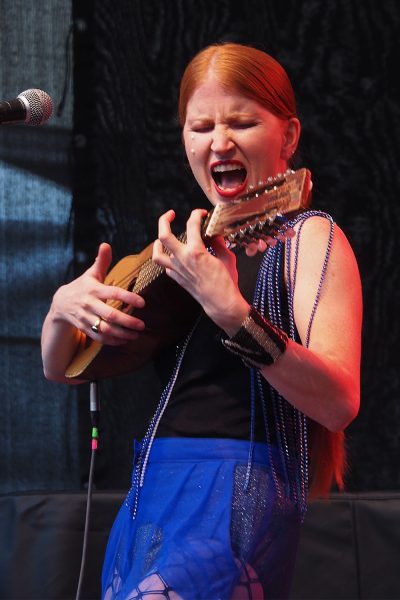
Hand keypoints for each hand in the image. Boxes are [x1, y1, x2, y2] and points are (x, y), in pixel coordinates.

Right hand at [51, 243, 145, 344]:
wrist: (60, 303)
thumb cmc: (82, 286)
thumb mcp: (91, 274)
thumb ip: (101, 261)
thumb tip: (106, 244)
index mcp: (94, 289)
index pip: (113, 293)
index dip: (128, 298)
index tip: (143, 303)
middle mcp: (89, 304)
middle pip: (110, 315)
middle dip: (127, 321)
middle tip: (142, 325)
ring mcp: (86, 318)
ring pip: (105, 329)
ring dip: (122, 334)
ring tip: (136, 335)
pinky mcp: (84, 328)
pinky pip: (99, 337)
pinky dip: (113, 341)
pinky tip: (125, 340)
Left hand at [152, 209, 248, 334]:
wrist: (221, 303)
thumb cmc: (226, 283)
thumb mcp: (227, 257)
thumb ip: (219, 243)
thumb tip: (215, 235)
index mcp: (196, 251)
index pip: (191, 224)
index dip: (196, 214)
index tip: (201, 213)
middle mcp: (183, 259)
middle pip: (164, 235)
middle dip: (164, 220)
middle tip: (171, 214)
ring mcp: (177, 270)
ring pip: (157, 254)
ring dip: (157, 243)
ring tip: (161, 238)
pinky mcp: (177, 278)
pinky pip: (166, 267)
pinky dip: (167, 259)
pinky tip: (173, 256)